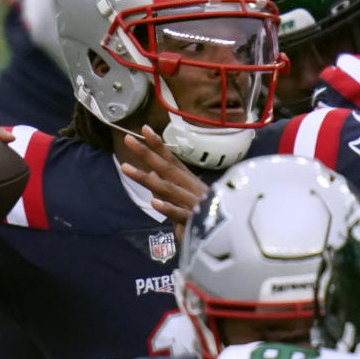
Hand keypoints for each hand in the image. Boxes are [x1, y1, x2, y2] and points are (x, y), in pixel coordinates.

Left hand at [121, 125, 207, 239]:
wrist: (233, 230)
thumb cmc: (208, 215)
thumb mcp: (185, 198)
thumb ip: (168, 186)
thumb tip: (151, 173)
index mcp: (189, 182)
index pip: (171, 160)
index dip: (157, 145)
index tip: (144, 128)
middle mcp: (190, 188)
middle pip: (166, 168)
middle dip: (146, 153)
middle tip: (128, 139)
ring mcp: (194, 203)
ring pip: (167, 189)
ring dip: (146, 178)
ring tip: (125, 168)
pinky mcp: (196, 222)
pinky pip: (180, 214)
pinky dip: (168, 208)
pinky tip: (154, 202)